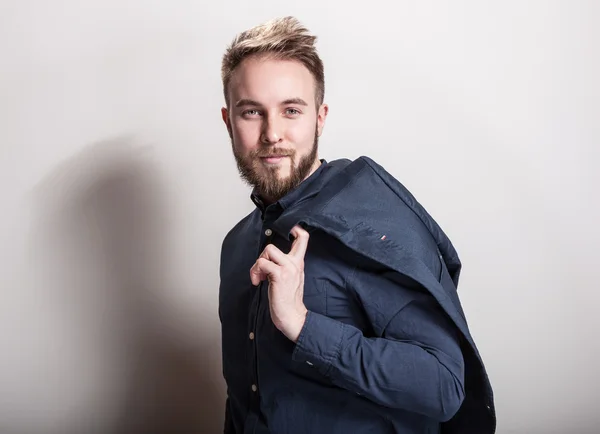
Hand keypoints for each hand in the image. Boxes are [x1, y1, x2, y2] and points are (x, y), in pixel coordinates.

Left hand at [249, 225, 309, 341]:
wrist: (292, 316)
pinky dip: (255, 272)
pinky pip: (262, 263)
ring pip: (267, 251)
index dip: (295, 229)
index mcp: (298, 263)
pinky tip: (257, 282)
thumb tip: (268, 259)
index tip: (288, 230)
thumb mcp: (291, 279)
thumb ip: (286, 266)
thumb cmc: (288, 300)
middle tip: (261, 269)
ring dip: (257, 265)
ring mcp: (287, 268)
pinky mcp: (279, 275)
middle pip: (274, 244)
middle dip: (262, 255)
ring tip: (259, 277)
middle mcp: (294, 263)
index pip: (303, 239)